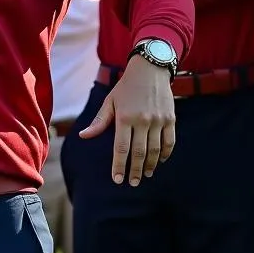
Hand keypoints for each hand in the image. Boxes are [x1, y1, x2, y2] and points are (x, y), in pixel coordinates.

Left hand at [78, 54, 175, 184]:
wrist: (150, 70)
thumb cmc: (126, 87)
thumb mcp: (110, 101)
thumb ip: (99, 121)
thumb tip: (83, 136)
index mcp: (124, 117)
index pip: (121, 148)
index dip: (119, 166)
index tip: (117, 180)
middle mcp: (142, 120)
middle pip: (139, 153)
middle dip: (135, 171)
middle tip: (132, 182)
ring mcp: (158, 120)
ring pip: (155, 151)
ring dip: (150, 166)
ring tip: (145, 174)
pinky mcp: (170, 119)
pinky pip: (169, 142)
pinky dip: (165, 155)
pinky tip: (159, 161)